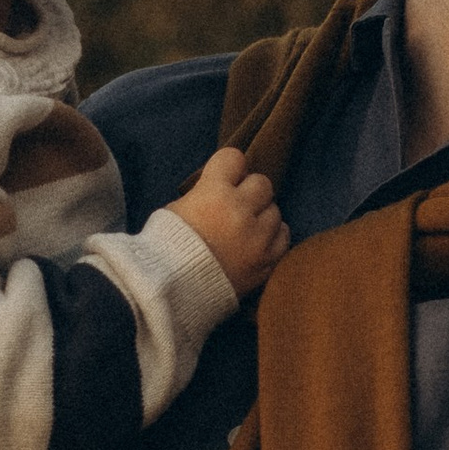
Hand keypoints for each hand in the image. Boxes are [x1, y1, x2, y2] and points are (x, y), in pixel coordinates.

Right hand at [172, 145, 291, 299]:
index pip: (235, 158)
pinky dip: (272, 238)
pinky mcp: (267, 261)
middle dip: (250, 192)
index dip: (228, 169)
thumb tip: (221, 188)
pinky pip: (283, 237)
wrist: (170, 292)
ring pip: (275, 211)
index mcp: (213, 192)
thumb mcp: (176, 209)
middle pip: (262, 183)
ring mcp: (257, 237)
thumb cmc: (165, 248)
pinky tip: (257, 243)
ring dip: (262, 217)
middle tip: (237, 206)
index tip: (224, 179)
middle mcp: (240, 210)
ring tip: (245, 230)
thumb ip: (203, 193)